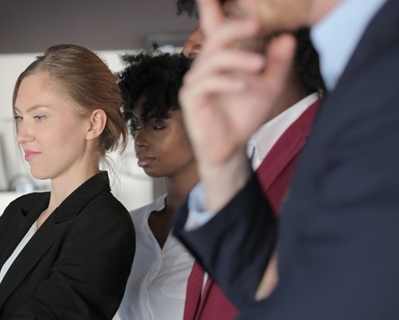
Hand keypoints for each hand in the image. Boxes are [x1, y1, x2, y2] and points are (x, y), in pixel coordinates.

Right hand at [179, 0, 294, 166]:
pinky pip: (206, 83)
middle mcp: (205, 66)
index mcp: (221, 59)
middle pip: (215, 38)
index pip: (216, 28)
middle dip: (234, 28)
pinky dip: (226, 81)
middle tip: (256, 24)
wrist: (232, 147)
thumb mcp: (269, 87)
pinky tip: (242, 85)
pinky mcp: (191, 98)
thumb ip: (278, 63)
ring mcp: (196, 81)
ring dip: (237, 58)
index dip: (211, 9)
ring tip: (259, 64)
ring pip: (213, 59)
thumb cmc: (243, 116)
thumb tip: (286, 37)